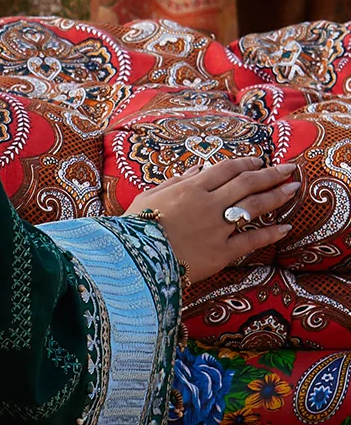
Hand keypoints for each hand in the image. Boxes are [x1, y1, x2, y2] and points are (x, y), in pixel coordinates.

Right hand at [125, 157, 298, 285]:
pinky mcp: (220, 254)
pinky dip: (270, 233)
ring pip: (253, 207)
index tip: (259, 161)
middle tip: (289, 169)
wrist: (131, 263)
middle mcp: (208, 204)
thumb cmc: (133, 229)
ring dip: (276, 196)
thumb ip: (175, 182)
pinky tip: (285, 227)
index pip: (226, 169)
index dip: (246, 163)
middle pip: (246, 183)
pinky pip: (250, 241)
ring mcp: (216, 229)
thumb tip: (198, 169)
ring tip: (293, 189)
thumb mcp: (148, 197)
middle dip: (271, 174)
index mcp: (190, 189)